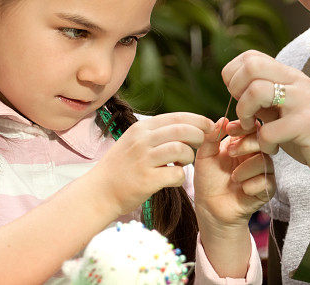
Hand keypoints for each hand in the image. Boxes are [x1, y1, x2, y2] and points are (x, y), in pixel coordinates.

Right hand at [85, 112, 212, 217]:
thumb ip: (156, 133)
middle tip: (202, 143)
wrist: (99, 191)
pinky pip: (176, 174)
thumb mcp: (134, 141)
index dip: (197, 120)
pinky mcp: (146, 180)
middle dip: (199, 135)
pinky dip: (180, 176)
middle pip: (182, 130)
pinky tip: (174, 178)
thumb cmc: (121, 167)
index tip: (209, 126)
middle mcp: (142, 141)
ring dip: (189, 157)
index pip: (177, 117)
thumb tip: (187, 125)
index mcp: (141, 129)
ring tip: (182, 162)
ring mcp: (143, 160)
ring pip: (181, 150)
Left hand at [193, 118, 274, 231]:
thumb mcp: (204, 156)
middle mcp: (255, 155)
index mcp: (242, 144)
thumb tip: (223, 119)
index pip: (252, 127)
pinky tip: (242, 190)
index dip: (244, 127)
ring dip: (246, 168)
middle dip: (246, 144)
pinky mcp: (266, 189)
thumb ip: (211, 137)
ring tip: (233, 178)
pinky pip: (267, 181)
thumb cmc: (207, 180)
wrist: (209, 208)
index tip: (230, 131)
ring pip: (265, 161)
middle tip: (230, 153)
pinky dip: (252, 185)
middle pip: (263, 140)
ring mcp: (263, 172)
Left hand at [222, 50, 309, 185]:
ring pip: (257, 91)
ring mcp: (303, 101)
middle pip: (251, 67)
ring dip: (245, 114)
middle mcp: (296, 83)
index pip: (251, 57)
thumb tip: (232, 95)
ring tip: (253, 128)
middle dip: (236, 89)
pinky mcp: (308, 124)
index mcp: (289, 76)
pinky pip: (270, 130)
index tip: (237, 97)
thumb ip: (261, 100)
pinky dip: (263, 143)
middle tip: (243, 113)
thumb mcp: (283, 111)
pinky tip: (271, 148)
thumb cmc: (308, 134)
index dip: (234, 75)